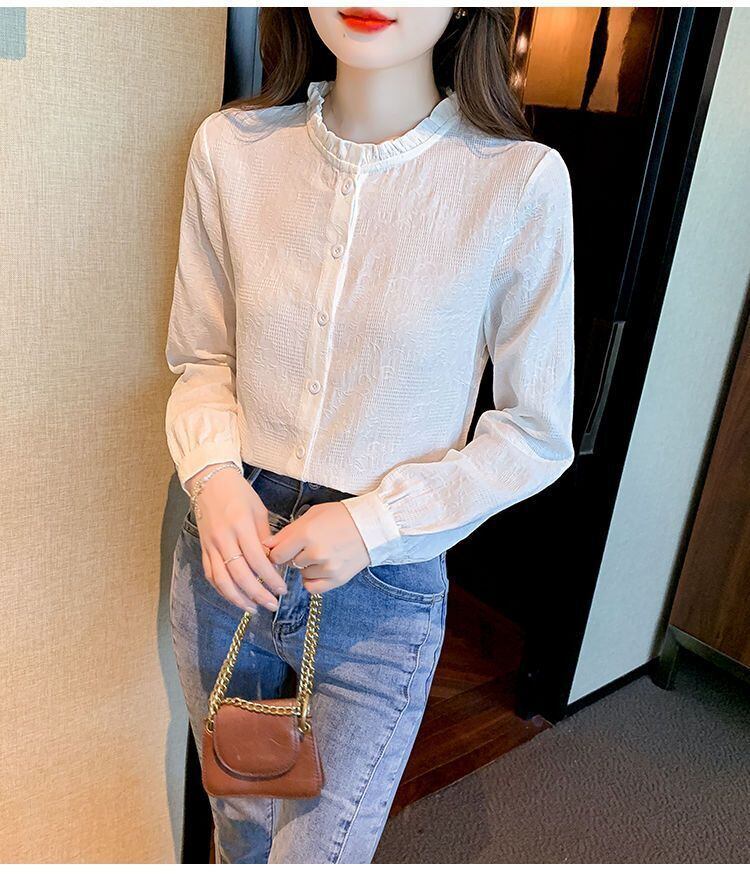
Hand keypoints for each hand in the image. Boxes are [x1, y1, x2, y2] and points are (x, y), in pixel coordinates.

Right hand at [186, 465, 288, 611]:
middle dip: (258, 594)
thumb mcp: (258, 510)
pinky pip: (211, 575)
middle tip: (272, 604)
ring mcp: (211, 545)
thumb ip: (265, 537)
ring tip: (253, 609)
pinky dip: (222, 590)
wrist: (210, 481)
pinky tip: (235, 597)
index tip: (282, 589)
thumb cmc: (239, 493)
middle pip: (240, 575)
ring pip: (222, 580)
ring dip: (238, 598)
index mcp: (241, 526)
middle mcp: (224, 538)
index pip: (257, 560)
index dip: (270, 579)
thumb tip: (273, 561)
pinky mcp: (203, 549)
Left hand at [262, 501, 370, 593]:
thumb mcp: (312, 515)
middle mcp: (315, 553)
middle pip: (288, 564)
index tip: (281, 549)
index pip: (276, 554)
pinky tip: (320, 568)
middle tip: (306, 546)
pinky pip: (312, 587)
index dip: (275, 551)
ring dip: (305, 567)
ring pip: (301, 574)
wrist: (371, 525)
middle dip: (293, 556)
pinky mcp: (337, 579)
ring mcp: (327, 568)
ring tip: (320, 553)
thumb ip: (287, 531)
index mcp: (306, 533)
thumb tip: (266, 545)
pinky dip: (313, 579)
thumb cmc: (341, 516)